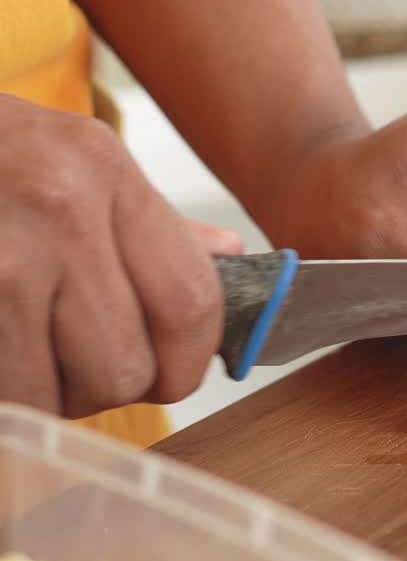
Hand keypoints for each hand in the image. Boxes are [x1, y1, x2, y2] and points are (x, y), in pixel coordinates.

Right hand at [0, 95, 241, 417]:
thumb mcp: (72, 163)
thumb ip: (153, 224)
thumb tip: (231, 258)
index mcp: (102, 173)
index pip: (192, 303)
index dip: (186, 362)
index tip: (167, 374)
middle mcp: (53, 207)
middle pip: (125, 367)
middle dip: (102, 387)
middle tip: (68, 362)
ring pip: (54, 395)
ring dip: (42, 397)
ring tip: (17, 351)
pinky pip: (6, 395)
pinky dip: (7, 397)